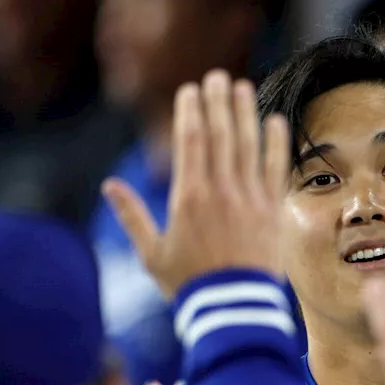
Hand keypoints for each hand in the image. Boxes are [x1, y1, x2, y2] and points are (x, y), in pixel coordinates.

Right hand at [101, 69, 291, 297]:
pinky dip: (276, 144)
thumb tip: (108, 185)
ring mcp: (250, 198)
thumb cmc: (189, 283)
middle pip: (220, 134)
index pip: (190, 141)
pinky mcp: (273, 210)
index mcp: (188, 197)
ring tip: (243, 86)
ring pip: (248, 145)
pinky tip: (275, 121)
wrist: (232, 307)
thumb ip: (131, 216)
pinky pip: (276, 169)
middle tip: (218, 76)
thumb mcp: (151, 253)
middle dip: (218, 102)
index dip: (191, 111)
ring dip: (245, 113)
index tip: (191, 90)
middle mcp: (221, 191)